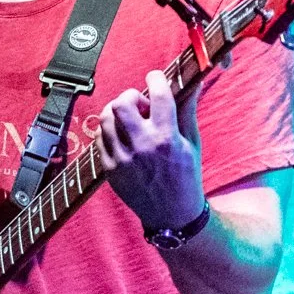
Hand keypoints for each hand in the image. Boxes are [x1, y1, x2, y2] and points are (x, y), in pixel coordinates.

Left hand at [97, 70, 205, 232]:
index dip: (155, 78)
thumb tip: (192, 82)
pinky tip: (122, 135)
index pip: (158, 94)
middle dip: (130, 96)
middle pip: (122, 103)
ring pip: (106, 118)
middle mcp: (143, 147)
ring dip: (117, 112)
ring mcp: (123, 159)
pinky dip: (110, 130)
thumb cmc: (186, 176)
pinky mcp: (110, 170)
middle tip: (140, 105)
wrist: (172, 215)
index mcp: (167, 138)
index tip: (155, 77)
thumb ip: (187, 110)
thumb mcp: (191, 143)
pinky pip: (100, 138)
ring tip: (130, 120)